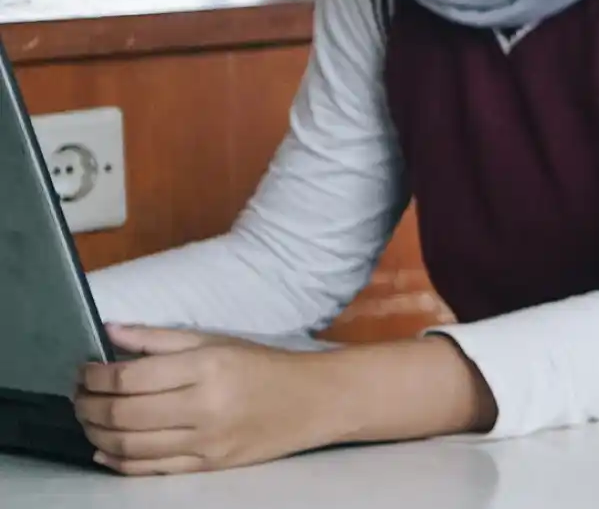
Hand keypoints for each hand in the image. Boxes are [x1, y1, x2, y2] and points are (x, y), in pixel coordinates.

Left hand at [77, 326, 359, 473]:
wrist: (315, 401)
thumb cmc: (264, 366)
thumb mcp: (215, 341)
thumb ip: (158, 338)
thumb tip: (109, 331)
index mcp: (206, 368)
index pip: (129, 377)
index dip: (94, 376)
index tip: (83, 371)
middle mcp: (205, 407)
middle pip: (123, 413)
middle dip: (87, 405)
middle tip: (78, 396)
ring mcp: (207, 441)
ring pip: (130, 445)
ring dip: (96, 433)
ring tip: (88, 419)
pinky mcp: (209, 465)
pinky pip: (151, 470)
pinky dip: (118, 462)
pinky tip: (104, 450)